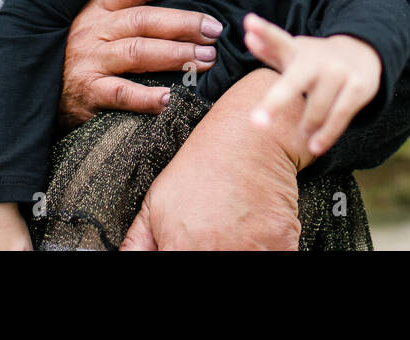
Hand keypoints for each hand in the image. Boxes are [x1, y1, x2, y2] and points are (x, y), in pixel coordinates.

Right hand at [58, 0, 221, 129]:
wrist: (45, 92)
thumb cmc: (86, 55)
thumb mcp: (100, 26)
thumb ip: (132, 16)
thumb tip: (187, 9)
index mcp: (97, 9)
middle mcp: (92, 30)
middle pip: (143, 20)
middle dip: (183, 23)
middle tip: (214, 30)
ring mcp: (89, 61)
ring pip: (137, 52)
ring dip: (176, 54)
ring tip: (206, 59)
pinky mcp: (88, 93)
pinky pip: (120, 94)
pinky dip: (145, 97)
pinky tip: (168, 98)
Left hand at [121, 69, 301, 250]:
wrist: (249, 138)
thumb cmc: (200, 167)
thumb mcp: (156, 202)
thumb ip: (138, 243)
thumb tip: (127, 260)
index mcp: (179, 249)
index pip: (173, 271)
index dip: (177, 258)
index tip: (181, 249)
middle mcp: (215, 253)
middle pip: (212, 266)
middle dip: (210, 253)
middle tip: (211, 239)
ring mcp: (251, 251)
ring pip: (245, 264)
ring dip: (240, 252)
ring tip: (234, 234)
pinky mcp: (282, 244)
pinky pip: (278, 259)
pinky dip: (267, 250)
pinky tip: (255, 235)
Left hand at [243, 13, 381, 158]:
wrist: (363, 53)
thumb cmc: (316, 60)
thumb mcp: (293, 53)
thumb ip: (270, 47)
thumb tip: (247, 36)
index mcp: (298, 50)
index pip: (278, 39)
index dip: (264, 31)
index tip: (249, 23)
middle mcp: (317, 60)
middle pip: (293, 83)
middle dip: (275, 102)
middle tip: (257, 123)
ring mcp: (339, 73)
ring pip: (316, 109)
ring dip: (306, 125)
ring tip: (301, 134)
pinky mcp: (358, 88)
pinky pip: (339, 118)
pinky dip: (326, 135)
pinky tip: (315, 147)